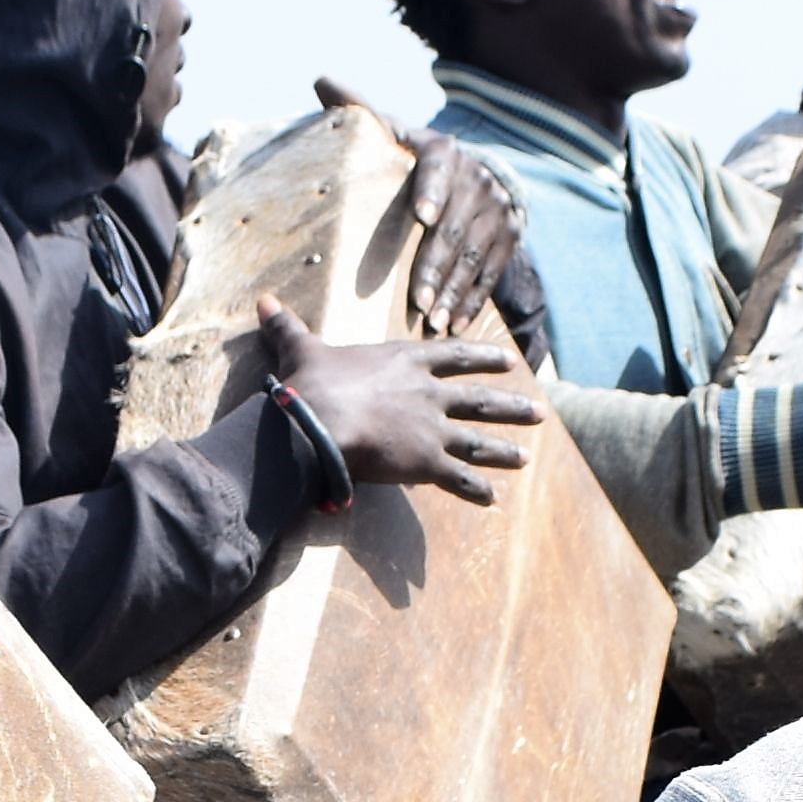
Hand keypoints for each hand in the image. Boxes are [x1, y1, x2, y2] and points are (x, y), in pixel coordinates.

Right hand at [252, 300, 539, 502]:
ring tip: (527, 457)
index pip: (453, 355)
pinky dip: (476, 490)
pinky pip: (458, 479)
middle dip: (510, 406)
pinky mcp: (426, 462)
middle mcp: (428, 392)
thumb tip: (263, 301)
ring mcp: (432, 428)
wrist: (317, 421)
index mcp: (404, 360)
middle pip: (478, 399)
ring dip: (504, 449)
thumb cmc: (310, 383)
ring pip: (478, 440)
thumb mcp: (302, 347)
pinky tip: (493, 500)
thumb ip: (289, 326)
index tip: (507, 359)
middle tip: (539, 411)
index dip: (481, 357)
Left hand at [324, 81, 535, 344]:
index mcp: (444, 152)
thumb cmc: (417, 157)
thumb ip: (360, 112)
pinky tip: (455, 324)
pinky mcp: (509, 237)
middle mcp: (477, 180)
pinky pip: (491, 273)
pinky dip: (473, 300)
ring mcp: (496, 211)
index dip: (432, 191)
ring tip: (433, 320)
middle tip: (417, 299)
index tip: (422, 215)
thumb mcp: (395, 132)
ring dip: (454, 291)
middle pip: (454, 228)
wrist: (478, 172)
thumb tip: (320, 80)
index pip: (439, 170)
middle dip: (436, 266)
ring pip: (474, 256)